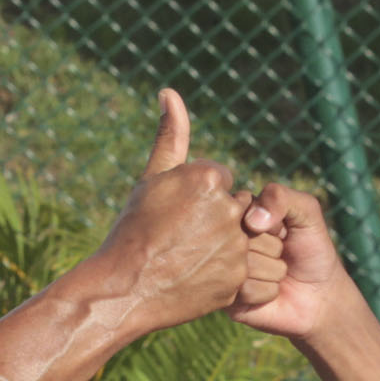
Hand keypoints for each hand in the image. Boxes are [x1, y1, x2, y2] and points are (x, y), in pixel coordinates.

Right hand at [96, 91, 247, 330]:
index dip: (201, 201)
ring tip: (198, 260)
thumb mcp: (152, 178)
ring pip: (252, 242)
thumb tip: (170, 92)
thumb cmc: (134, 230)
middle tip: (187, 240)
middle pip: (239, 210)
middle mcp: (226, 210)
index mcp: (208, 178)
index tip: (180, 217)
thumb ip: (171, 136)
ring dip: (234, 251)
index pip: (225, 182)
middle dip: (220, 223)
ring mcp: (234, 247)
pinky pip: (255, 274)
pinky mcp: (238, 281)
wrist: (124, 288)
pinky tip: (207, 278)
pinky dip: (237, 278)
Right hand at [227, 180, 363, 338]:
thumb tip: (251, 221)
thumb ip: (281, 197)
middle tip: (281, 254)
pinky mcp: (226, 296)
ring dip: (272, 271)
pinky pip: (245, 289)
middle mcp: (224, 239)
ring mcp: (223, 267)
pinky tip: (272, 291)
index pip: (242, 206)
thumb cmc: (311, 248)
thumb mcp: (306, 212)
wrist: (320, 295)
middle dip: (273, 248)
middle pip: (242, 238)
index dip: (271, 223)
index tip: (281, 230)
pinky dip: (267, 292)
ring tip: (277, 273)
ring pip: (244, 265)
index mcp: (238, 212)